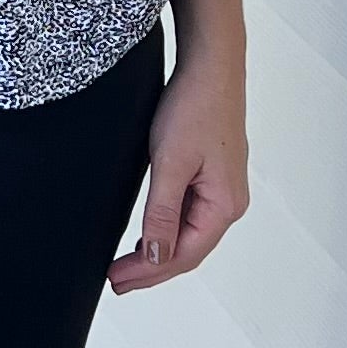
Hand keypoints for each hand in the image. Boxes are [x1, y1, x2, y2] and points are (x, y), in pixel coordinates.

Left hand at [109, 28, 246, 291]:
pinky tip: (148, 234)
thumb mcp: (171, 164)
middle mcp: (229, 203)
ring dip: (159, 251)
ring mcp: (222, 189)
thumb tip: (157, 256)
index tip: (118, 280)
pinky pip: (189, 215)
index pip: (184, 255)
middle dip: (152, 268)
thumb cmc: (195, 108)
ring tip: (126, 265)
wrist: (210, 66)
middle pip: (189, 250)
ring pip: (188, 234)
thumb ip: (162, 213)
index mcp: (224, 205)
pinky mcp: (213, 176)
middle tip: (116, 281)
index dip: (149, 273)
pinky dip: (167, 229)